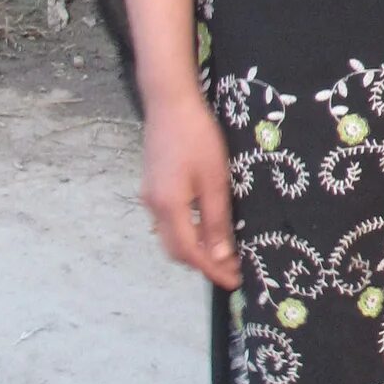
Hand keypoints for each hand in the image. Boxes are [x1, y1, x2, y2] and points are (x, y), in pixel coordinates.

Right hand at [141, 88, 239, 287]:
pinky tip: (208, 224)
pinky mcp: (154, 185)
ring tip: (224, 250)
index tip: (233, 281)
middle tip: (231, 268)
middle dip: (202, 263)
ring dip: (195, 248)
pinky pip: (169, 219)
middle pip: (176, 249)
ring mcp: (150, 195)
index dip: (211, 270)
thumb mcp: (215, 180)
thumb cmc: (197, 137)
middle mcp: (154, 206)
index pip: (189, 253)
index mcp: (169, 207)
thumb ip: (216, 220)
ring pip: (171, 235)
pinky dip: (188, 230)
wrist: (170, 102)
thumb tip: (220, 256)